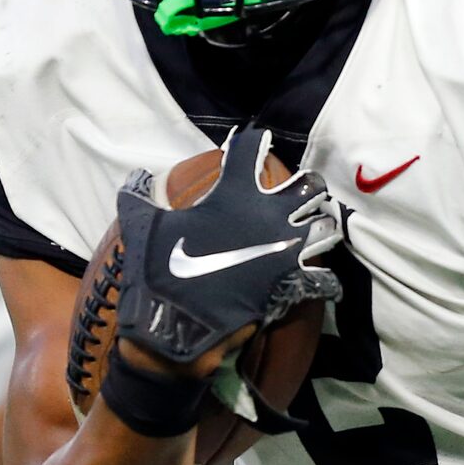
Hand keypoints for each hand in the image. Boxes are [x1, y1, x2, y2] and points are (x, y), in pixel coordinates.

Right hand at [113, 128, 341, 377]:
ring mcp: (285, 250)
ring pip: (326, 227)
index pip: (250, 149)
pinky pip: (322, 281)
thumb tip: (137, 177)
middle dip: (308, 185)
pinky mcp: (291, 284)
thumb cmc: (159, 270)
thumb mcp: (142, 227)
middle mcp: (269, 216)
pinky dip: (323, 282)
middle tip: (301, 191)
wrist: (173, 324)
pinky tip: (317, 279)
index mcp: (234, 194)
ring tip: (315, 229)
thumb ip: (139, 197)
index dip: (254, 141)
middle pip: (309, 186)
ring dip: (322, 226)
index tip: (256, 139)